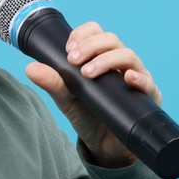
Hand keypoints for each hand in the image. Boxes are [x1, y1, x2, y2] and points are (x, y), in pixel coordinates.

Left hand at [23, 21, 161, 167]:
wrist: (104, 145)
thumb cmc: (88, 115)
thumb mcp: (66, 99)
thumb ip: (52, 82)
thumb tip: (30, 68)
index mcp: (101, 57)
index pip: (96, 33)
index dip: (83, 35)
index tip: (68, 49)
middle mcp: (120, 63)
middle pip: (111, 40)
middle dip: (90, 46)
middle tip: (73, 61)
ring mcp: (136, 77)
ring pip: (128, 55)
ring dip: (107, 60)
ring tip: (88, 73)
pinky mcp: (148, 96)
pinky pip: (148, 83)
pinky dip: (139, 78)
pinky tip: (128, 78)